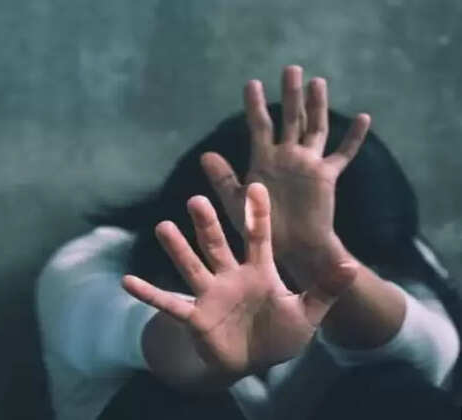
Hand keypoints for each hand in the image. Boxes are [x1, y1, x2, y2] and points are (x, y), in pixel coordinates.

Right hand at [122, 184, 356, 377]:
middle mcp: (230, 276)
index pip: (257, 237)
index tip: (256, 185)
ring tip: (163, 227)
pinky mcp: (195, 317)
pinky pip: (169, 304)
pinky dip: (149, 294)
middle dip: (208, 224)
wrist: (256, 360)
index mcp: (258, 271)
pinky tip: (127, 282)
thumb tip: (350, 263)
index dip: (257, 214)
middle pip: (217, 244)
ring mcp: (210, 294)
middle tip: (198, 200)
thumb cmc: (280, 333)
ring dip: (177, 249)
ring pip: (191, 266)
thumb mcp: (308, 312)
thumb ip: (326, 288)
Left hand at [200, 65, 370, 260]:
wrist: (289, 248)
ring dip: (317, 105)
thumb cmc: (260, 227)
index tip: (252, 83)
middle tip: (291, 68)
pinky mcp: (326, 177)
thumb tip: (205, 154)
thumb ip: (223, 177)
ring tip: (318, 81)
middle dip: (291, 94)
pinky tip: (363, 117)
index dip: (255, 104)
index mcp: (264, 159)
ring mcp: (308, 164)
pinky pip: (342, 154)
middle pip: (290, 117)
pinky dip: (354, 137)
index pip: (259, 124)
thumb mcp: (236, 201)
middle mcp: (287, 157)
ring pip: (315, 127)